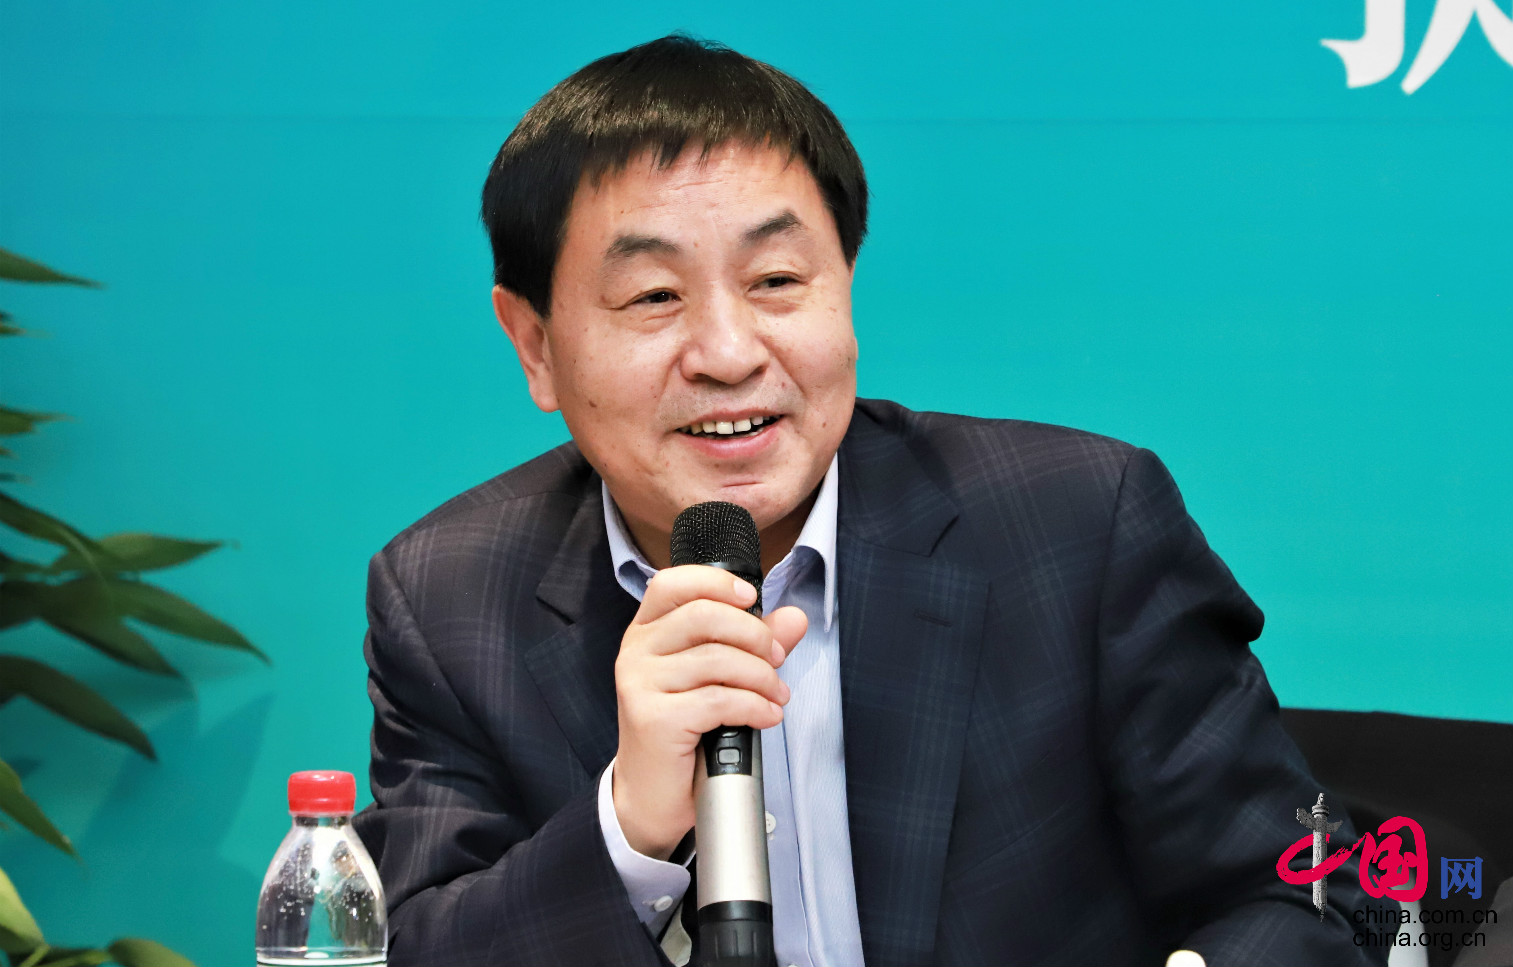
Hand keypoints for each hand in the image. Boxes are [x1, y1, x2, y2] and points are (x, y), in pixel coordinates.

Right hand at [612, 564, 807, 859]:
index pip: (673, 583)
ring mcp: (641, 684)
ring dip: (761, 677)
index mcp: (647, 630)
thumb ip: (754, 642)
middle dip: (754, 635)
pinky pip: (719, 700)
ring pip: (717, 659)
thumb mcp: (718, 677)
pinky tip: (766, 717)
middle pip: (704, 615)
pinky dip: (755, 707)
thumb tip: (794, 617)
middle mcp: (636, 651)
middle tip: (777, 659)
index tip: (751, 598)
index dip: (716, 581)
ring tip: (776, 695)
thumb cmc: (684, 729)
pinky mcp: (654, 719)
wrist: (652, 793)